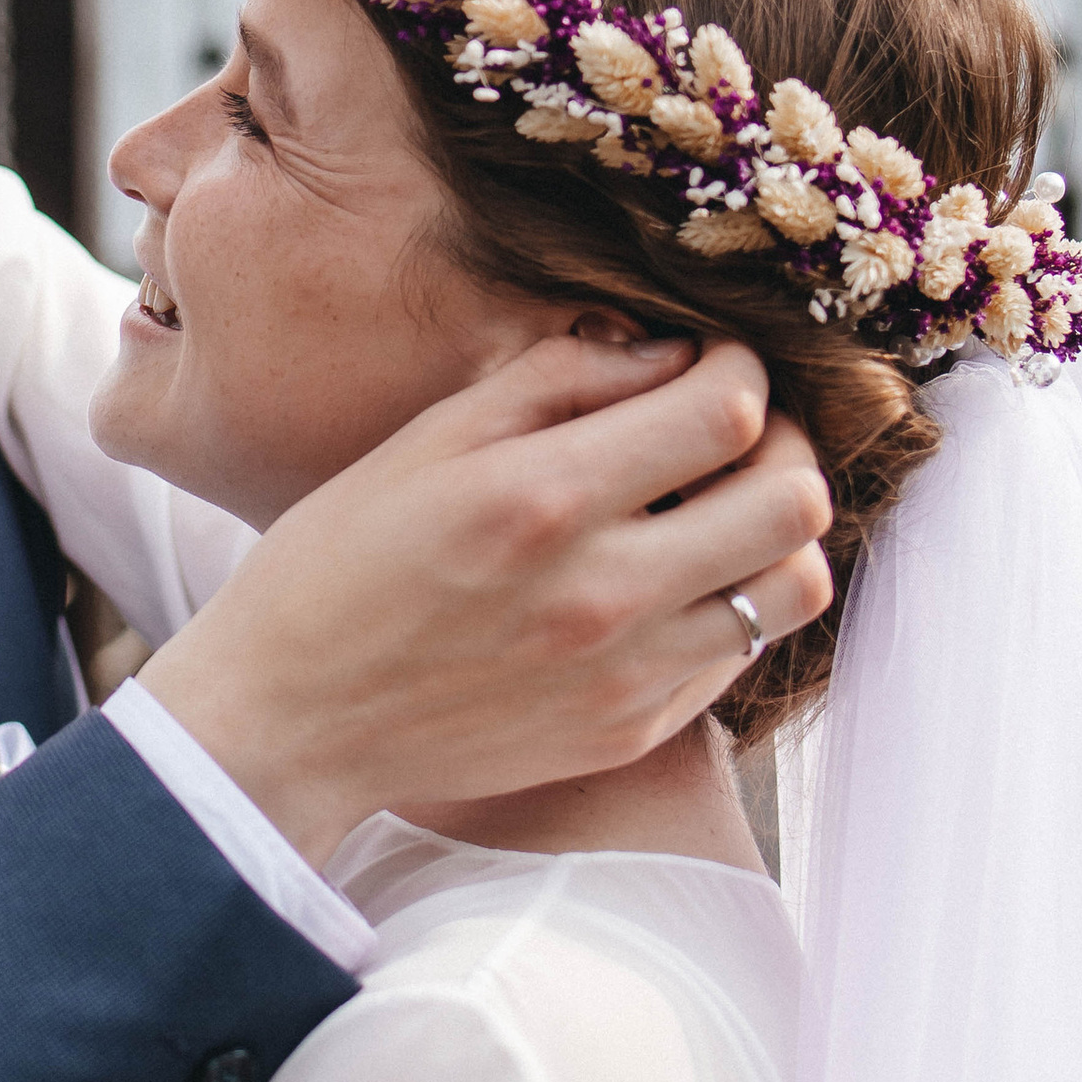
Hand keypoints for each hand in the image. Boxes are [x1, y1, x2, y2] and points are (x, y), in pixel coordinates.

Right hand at [145, 336, 832, 865]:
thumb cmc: (335, 564)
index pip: (727, 409)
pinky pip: (741, 655)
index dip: (738, 366)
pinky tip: (671, 581)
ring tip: (720, 510)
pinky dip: (731, 603)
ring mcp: (626, 674)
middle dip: (780, 441)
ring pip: (795, 586)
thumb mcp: (423, 442)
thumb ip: (552, 381)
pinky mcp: (630, 731)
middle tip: (730, 432)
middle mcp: (603, 592)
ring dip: (776, 532)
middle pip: (795, 498)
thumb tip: (662, 349)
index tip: (708, 362)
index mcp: (543, 497)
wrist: (287, 722)